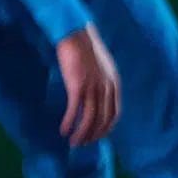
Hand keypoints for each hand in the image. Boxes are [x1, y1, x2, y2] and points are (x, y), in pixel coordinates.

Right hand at [55, 24, 119, 144]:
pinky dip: (69, 123)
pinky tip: (63, 130)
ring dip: (82, 134)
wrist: (75, 34)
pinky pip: (75, 111)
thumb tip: (95, 88)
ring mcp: (92, 88)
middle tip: (83, 143)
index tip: (97, 135)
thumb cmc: (84, 45)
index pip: (115, 113)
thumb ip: (101, 78)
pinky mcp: (77, 87)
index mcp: (114, 84)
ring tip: (73, 142)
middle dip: (93, 135)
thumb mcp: (100, 64)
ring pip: (90, 119)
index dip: (106, 128)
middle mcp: (106, 89)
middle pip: (103, 120)